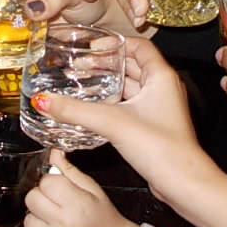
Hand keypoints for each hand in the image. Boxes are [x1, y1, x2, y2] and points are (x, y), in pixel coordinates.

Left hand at [24, 150, 140, 226]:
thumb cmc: (101, 215)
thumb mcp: (91, 188)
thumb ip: (69, 171)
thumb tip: (52, 153)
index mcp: (77, 204)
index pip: (46, 182)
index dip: (51, 182)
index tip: (60, 187)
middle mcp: (63, 225)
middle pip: (32, 198)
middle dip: (41, 196)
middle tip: (56, 201)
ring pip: (27, 219)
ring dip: (37, 215)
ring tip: (54, 217)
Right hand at [29, 38, 217, 201]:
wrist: (182, 183)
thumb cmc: (161, 148)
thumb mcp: (112, 123)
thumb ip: (76, 110)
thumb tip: (43, 101)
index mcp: (161, 77)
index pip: (139, 46)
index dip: (115, 43)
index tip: (92, 47)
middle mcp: (163, 89)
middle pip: (132, 65)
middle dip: (106, 64)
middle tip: (80, 66)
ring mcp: (158, 108)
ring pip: (130, 87)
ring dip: (108, 84)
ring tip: (82, 84)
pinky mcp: (153, 125)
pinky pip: (130, 106)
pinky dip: (112, 102)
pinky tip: (93, 109)